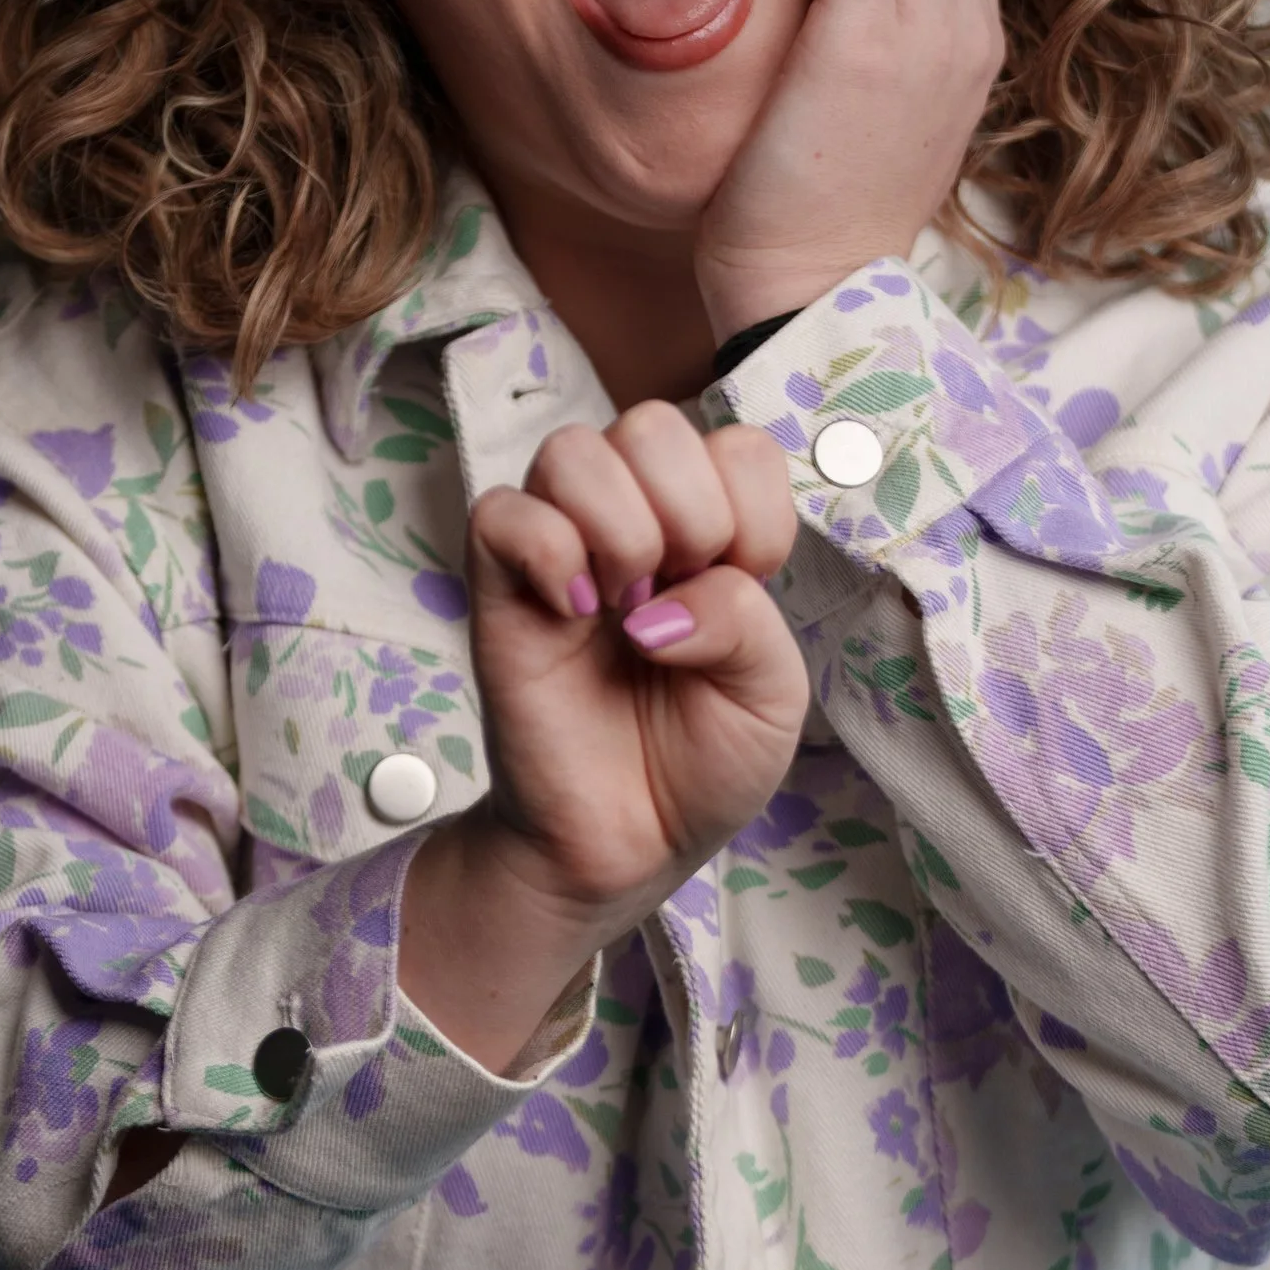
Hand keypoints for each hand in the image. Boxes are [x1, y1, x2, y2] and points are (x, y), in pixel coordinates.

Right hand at [399, 403, 806, 1068]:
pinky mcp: (499, 591)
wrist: (628, 844)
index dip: (755, 509)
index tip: (746, 583)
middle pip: (651, 425)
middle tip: (680, 594)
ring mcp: (561, 551)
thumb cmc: (697, 763)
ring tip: (626, 606)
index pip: (736, 445)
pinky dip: (547, 550)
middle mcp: (632, 524)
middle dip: (690, 509)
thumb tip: (662, 603)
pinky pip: (499, 513)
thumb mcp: (771, 695)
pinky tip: (576, 612)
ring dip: (620, 525)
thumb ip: (747, 622)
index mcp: (708, 533)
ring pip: (572, 451)